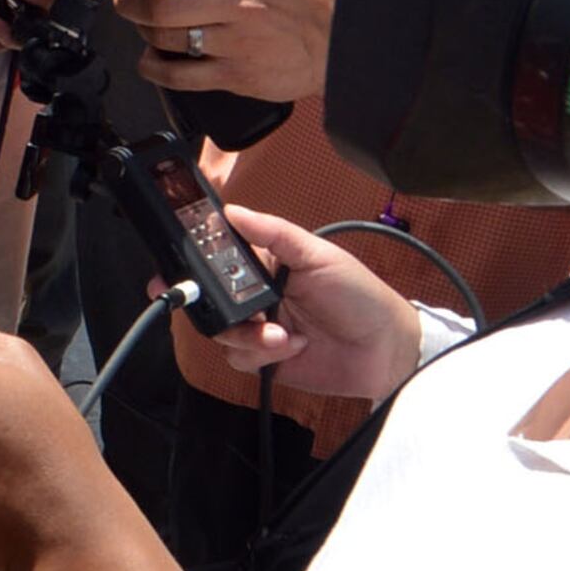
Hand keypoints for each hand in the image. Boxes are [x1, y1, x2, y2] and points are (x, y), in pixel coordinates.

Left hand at [95, 0, 334, 104]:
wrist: (342, 43)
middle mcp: (243, 1)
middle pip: (165, 5)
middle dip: (131, 3)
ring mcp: (239, 43)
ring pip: (168, 39)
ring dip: (143, 31)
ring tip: (143, 23)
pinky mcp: (237, 77)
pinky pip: (180, 76)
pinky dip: (156, 66)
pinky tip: (153, 57)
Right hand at [189, 206, 423, 401]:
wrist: (386, 351)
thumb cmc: (361, 296)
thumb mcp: (319, 255)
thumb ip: (275, 233)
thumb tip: (234, 211)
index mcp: (268, 264)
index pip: (221, 257)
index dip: (198, 262)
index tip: (183, 267)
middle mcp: (259, 295)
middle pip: (211, 299)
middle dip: (216, 307)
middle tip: (235, 311)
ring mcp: (261, 327)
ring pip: (221, 332)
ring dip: (247, 335)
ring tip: (281, 335)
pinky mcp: (266, 359)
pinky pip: (238, 358)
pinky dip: (260, 354)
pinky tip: (292, 347)